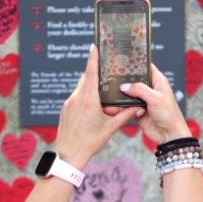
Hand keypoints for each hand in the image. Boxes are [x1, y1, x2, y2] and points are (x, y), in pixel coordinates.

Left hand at [56, 43, 143, 166]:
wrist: (69, 155)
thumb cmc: (90, 143)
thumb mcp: (110, 129)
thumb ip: (124, 116)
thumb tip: (137, 108)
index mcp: (89, 100)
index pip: (91, 73)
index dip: (93, 58)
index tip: (94, 46)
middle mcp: (77, 98)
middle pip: (86, 79)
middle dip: (94, 75)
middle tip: (105, 73)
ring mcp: (68, 103)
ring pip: (80, 88)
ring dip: (89, 88)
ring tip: (99, 94)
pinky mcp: (64, 109)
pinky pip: (75, 97)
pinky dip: (83, 97)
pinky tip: (89, 108)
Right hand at [103, 62, 191, 143]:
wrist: (169, 136)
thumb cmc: (170, 115)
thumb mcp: (156, 98)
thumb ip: (140, 89)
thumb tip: (124, 86)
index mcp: (158, 81)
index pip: (145, 67)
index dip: (136, 62)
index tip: (123, 58)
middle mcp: (149, 89)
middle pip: (133, 80)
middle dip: (123, 79)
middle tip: (110, 74)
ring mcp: (143, 100)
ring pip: (127, 94)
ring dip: (119, 95)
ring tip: (107, 91)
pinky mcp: (137, 111)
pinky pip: (125, 107)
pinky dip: (118, 107)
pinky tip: (110, 106)